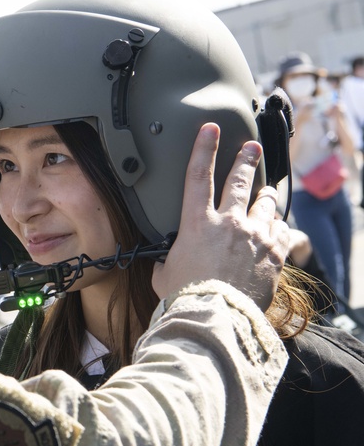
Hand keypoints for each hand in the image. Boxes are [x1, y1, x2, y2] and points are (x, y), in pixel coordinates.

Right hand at [152, 124, 289, 308]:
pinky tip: (276, 230)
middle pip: (240, 180)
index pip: (198, 176)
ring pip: (266, 204)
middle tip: (252, 147)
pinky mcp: (275, 253)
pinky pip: (282, 231)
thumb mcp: (163, 274)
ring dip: (266, 196)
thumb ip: (166, 259)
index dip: (203, 148)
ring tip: (267, 191)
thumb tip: (164, 260)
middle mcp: (228, 223)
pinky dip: (279, 229)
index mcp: (197, 224)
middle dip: (247, 159)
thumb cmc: (185, 297)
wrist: (216, 316)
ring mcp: (255, 236)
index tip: (210, 129)